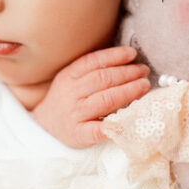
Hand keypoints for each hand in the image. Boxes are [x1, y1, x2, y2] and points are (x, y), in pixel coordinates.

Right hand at [32, 46, 150, 148]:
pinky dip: (113, 125)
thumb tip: (126, 61)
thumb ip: (91, 70)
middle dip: (127, 73)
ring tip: (144, 86)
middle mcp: (72, 93)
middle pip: (102, 79)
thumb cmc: (65, 100)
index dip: (114, 56)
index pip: (93, 62)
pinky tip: (128, 121)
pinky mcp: (79, 134)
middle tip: (144, 71)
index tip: (132, 53)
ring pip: (104, 100)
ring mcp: (75, 114)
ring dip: (128, 92)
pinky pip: (97, 130)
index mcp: (69, 76)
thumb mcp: (70, 80)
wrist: (44, 127)